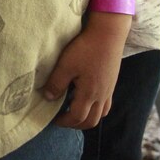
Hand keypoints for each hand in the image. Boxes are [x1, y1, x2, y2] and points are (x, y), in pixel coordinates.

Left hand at [44, 14, 129, 128]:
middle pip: (91, 121)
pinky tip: (86, 98)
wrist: (108, 35)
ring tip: (74, 110)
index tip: (53, 119)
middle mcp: (101, 96)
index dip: (64, 121)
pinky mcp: (111, 83)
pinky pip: (106, 104)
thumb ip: (56, 83)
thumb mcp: (66, 65)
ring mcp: (109, 90)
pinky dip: (96, 108)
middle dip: (76, 124)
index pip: (77, 117)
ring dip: (87, 117)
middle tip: (63, 119)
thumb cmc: (85, 49)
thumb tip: (48, 98)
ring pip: (100, 114)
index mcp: (89, 94)